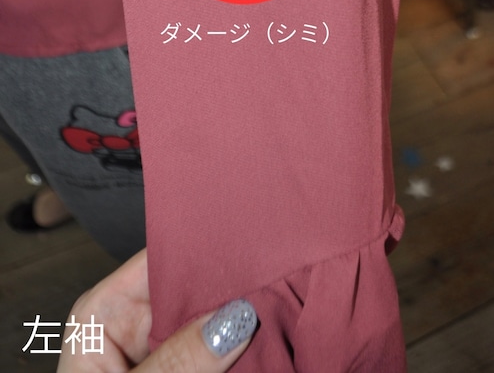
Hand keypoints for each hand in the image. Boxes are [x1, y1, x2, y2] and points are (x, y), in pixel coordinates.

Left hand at [56, 248, 256, 371]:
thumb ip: (180, 360)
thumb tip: (235, 317)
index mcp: (104, 312)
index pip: (161, 260)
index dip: (204, 251)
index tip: (250, 246)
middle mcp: (134, 322)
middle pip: (193, 289)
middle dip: (231, 290)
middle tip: (275, 281)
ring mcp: (162, 348)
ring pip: (213, 323)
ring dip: (242, 324)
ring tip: (276, 309)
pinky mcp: (186, 369)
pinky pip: (218, 355)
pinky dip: (241, 354)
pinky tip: (266, 343)